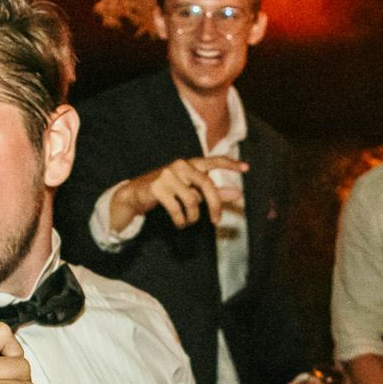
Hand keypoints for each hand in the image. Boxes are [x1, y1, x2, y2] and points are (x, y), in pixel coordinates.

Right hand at [113, 155, 246, 229]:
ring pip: (192, 201)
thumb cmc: (168, 192)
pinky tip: (180, 224)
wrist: (135, 194)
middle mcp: (181, 166)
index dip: (230, 164)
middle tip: (217, 221)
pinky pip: (177, 209)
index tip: (246, 168)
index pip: (213, 160)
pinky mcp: (158, 188)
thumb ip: (214, 192)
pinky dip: (181, 221)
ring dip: (193, 217)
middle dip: (215, 205)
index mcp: (190, 164)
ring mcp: (168, 175)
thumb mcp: (192, 191)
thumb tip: (238, 193)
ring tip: (188, 222)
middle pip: (206, 184)